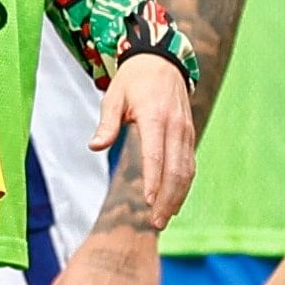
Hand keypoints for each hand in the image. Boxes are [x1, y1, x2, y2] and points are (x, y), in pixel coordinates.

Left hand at [94, 52, 196, 226]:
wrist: (162, 62)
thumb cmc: (132, 81)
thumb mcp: (113, 96)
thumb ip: (107, 124)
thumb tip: (95, 147)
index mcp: (154, 117)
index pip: (156, 155)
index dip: (153, 180)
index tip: (148, 202)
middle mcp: (175, 127)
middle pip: (175, 169)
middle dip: (167, 198)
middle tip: (156, 222)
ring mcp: (185, 131)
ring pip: (186, 169)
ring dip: (177, 196)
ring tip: (164, 218)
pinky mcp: (189, 135)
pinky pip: (189, 163)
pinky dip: (184, 185)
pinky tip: (175, 201)